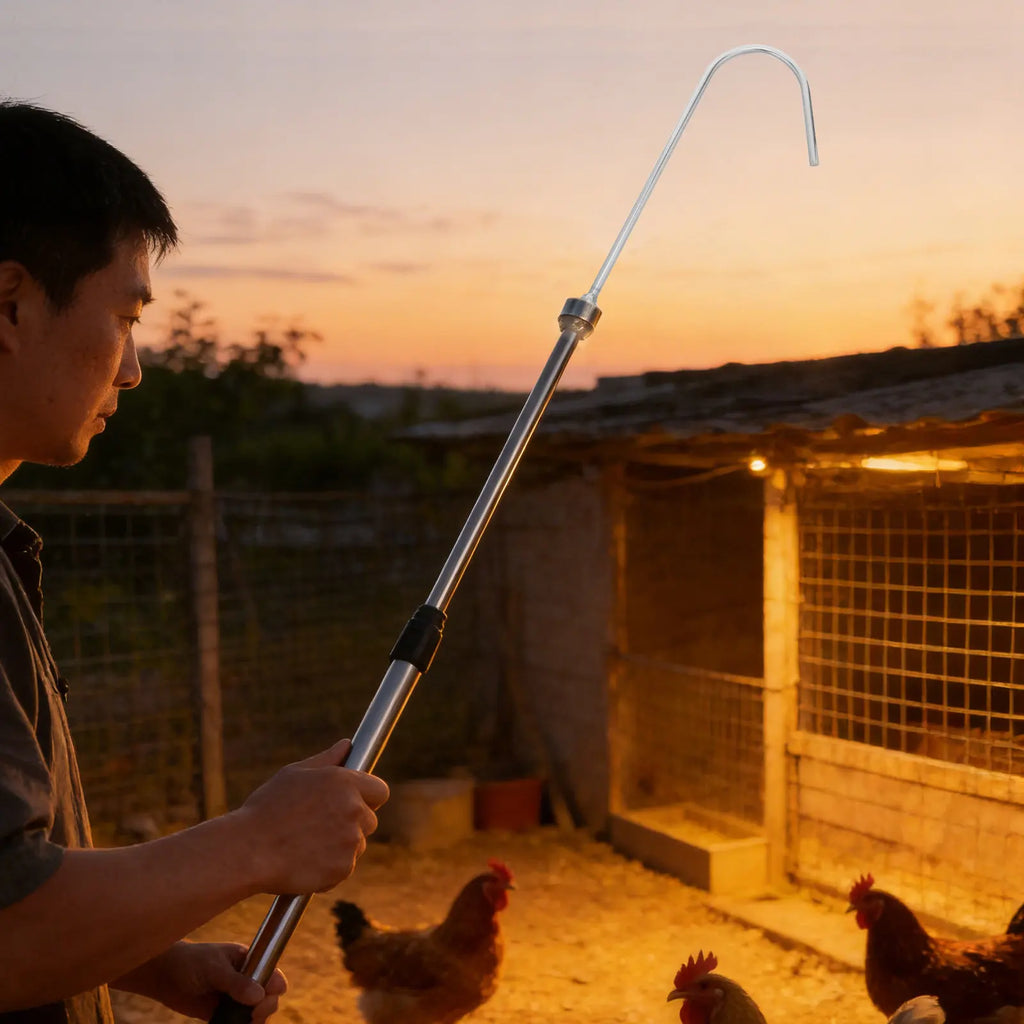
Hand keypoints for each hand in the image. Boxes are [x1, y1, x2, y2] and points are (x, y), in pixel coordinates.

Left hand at [116, 941, 286, 1022]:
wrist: (164, 975)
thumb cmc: (191, 962)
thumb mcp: (214, 968)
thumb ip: (236, 982)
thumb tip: (259, 996)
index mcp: (249, 962)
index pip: (272, 975)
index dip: (274, 989)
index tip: (262, 999)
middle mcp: (246, 980)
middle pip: (268, 999)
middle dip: (265, 1009)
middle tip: (252, 1015)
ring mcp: (234, 998)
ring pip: (255, 1014)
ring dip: (253, 1022)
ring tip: (243, 1023)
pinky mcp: (221, 1014)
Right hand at [233, 738, 389, 893]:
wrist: (247, 850)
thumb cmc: (266, 808)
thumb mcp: (294, 774)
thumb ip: (327, 760)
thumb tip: (347, 745)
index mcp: (345, 783)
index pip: (380, 791)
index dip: (368, 797)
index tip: (355, 803)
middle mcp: (354, 810)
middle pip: (369, 820)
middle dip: (352, 823)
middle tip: (320, 826)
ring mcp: (351, 841)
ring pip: (357, 845)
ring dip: (341, 846)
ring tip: (307, 844)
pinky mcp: (343, 869)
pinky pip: (344, 867)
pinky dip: (330, 867)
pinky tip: (305, 861)